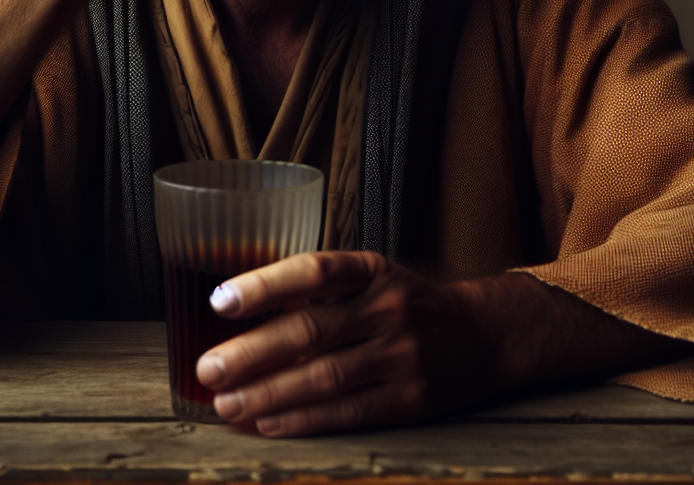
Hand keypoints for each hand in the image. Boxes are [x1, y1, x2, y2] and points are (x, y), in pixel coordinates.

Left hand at [194, 251, 494, 436]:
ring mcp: (402, 357)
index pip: (314, 271)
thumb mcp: (374, 278)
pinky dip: (302, 419)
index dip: (265, 285)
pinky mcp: (410, 400)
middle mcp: (388, 309)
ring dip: (268, 394)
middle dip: (252, 352)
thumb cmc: (409, 303)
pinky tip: (267, 422)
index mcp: (373, 270)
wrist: (485, 335)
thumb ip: (323, 292)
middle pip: (310, 331)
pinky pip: (347, 413)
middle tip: (208, 368)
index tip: (219, 301)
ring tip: (226, 403)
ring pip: (323, 378)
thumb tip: (248, 315)